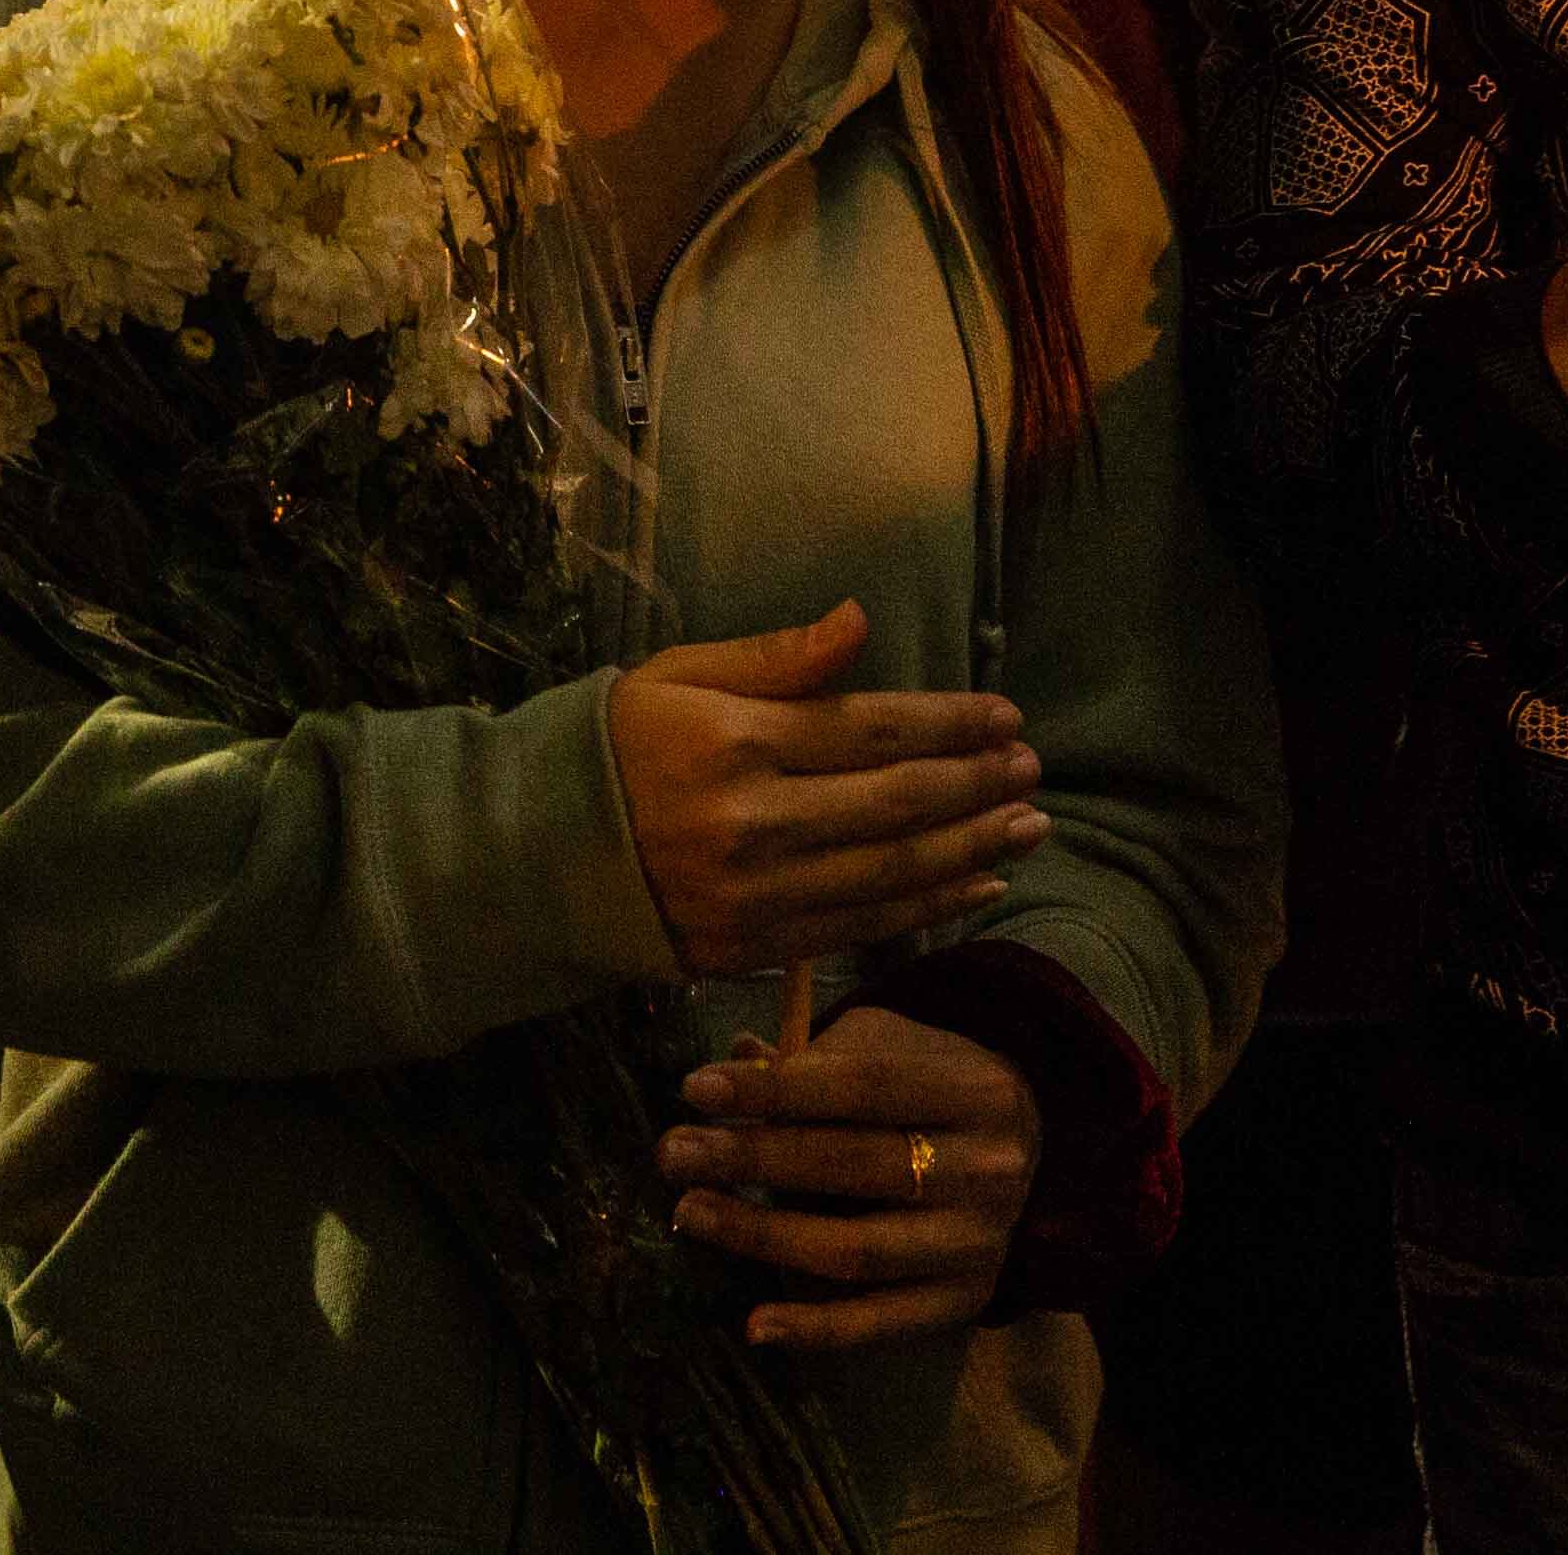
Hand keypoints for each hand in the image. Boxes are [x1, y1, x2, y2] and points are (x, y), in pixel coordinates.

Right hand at [604, 601, 1043, 980]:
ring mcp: (755, 894)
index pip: (871, 729)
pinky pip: (860, 928)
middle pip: (896, 803)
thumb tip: (858, 621)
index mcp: (736, 741)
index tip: (1006, 717)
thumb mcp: (678, 676)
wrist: (535, 857)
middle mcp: (754, 822)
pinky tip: (976, 885)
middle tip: (1032, 771)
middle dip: (977, 786)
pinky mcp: (753, 947)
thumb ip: (774, 657)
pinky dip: (927, 908)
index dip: (950, 723)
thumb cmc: (614, 748)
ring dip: (972, 849)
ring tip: (1028, 828)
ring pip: (891, 873)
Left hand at [666, 1004, 1040, 1350]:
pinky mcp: (965, 1302)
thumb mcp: (890, 1046)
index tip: (694, 1090)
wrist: (1028, 1153)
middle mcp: (987, 1169)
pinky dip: (817, 1330)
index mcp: (973, 1089)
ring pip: (857, 1249)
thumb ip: (816, 1056)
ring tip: (689, 1213)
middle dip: (752, 1158)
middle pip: (853, 1166)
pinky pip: (882, 1324)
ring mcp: (979, 1244)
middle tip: (672, 1154)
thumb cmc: (933, 1087)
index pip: (862, 1087)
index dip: (775, 1090)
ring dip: (762, 1236)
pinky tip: (754, 1326)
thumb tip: (734, 1061)